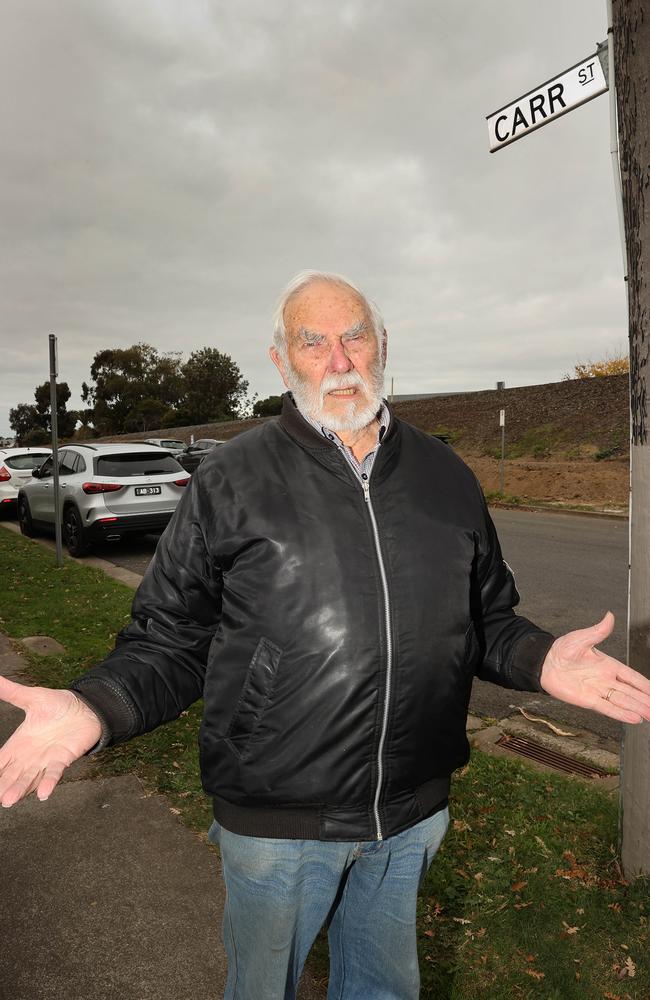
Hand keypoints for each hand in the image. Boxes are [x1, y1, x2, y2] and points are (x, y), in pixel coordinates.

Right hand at [0, 677, 101, 806]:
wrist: (85, 707)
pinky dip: (48, 783)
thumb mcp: (31, 697)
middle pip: (11, 774)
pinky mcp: (63, 758)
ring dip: (19, 789)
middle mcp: (29, 756)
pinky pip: (54, 774)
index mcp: (18, 744)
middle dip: (2, 785)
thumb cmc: (58, 706)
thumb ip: (11, 692)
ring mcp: (46, 760)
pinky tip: (42, 794)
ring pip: (29, 778)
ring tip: (8, 800)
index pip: (0, 760)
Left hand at [540, 611, 649, 723]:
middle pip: (631, 692)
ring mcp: (598, 690)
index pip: (632, 677)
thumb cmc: (561, 649)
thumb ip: (598, 631)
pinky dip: (621, 714)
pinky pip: (607, 708)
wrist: (543, 662)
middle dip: (646, 701)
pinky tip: (633, 718)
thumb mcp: (581, 638)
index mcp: (608, 665)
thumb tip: (609, 616)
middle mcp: (606, 679)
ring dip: (637, 709)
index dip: (645, 685)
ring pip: (623, 701)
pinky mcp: (588, 699)